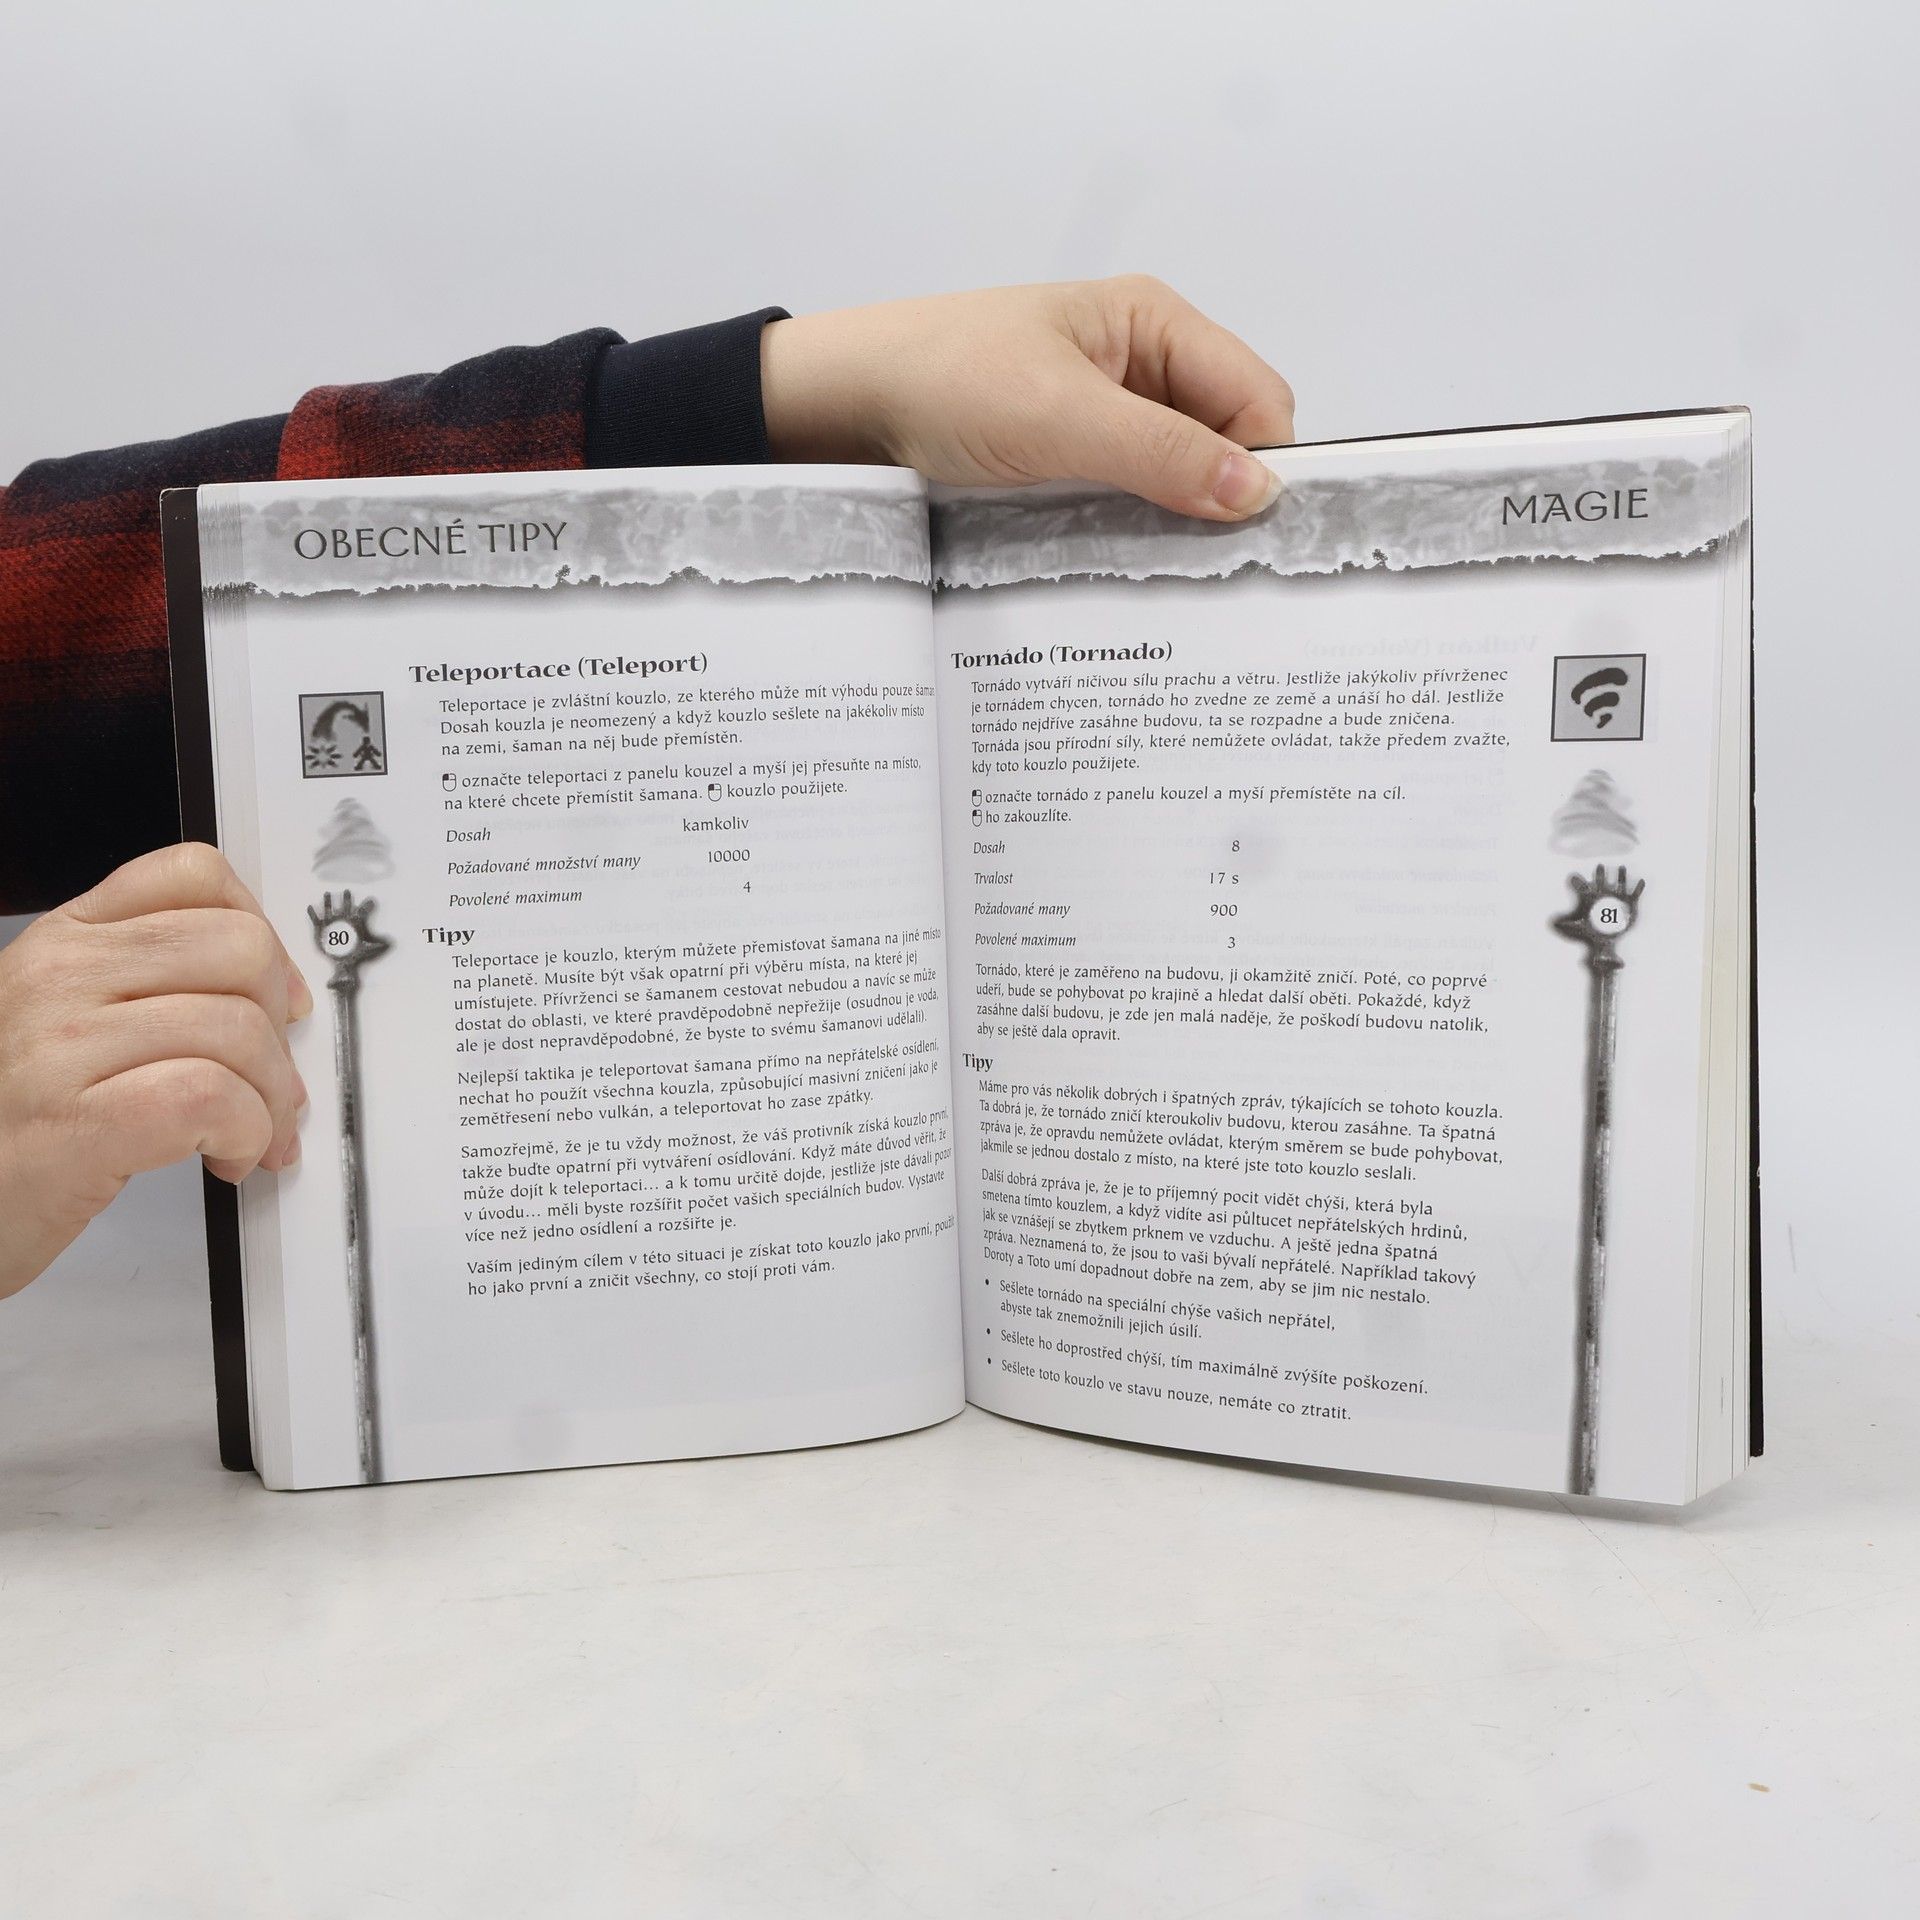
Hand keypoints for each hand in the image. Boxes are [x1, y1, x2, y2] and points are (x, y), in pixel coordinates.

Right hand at [0, 843, 312, 1299]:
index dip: (262, 933)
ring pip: (238, 1029)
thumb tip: (276, 996)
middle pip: (239, 951)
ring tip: (252, 1135)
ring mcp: (60, 1045)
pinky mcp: (76, 1122)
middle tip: (274, 1082)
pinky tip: (228, 1157)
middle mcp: (57, 976)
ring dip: (272, 1099)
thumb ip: (152, 989)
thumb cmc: (15, 1131)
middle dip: (280, 1027)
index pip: (191, 874)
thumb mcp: (70, 1028)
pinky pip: (211, 1097)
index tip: (277, 995)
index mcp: (63, 941)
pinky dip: (246, 1132)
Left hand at [761, 276, 1295, 520]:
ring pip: (1180, 481)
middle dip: (1225, 501)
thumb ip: (1162, 454)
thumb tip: (1260, 493)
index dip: (1268, 464)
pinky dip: (1137, 534)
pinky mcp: (1072, 463)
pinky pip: (1132, 502)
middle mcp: (1141, 367)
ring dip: (1179, 525)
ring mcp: (1106, 418)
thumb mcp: (1061, 417)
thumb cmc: (945, 381)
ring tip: (1172, 579)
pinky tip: (1128, 568)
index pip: (1256, 398)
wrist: (842, 407)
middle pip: (1226, 443)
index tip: (1261, 539)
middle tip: (1217, 573)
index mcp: (1153, 324)